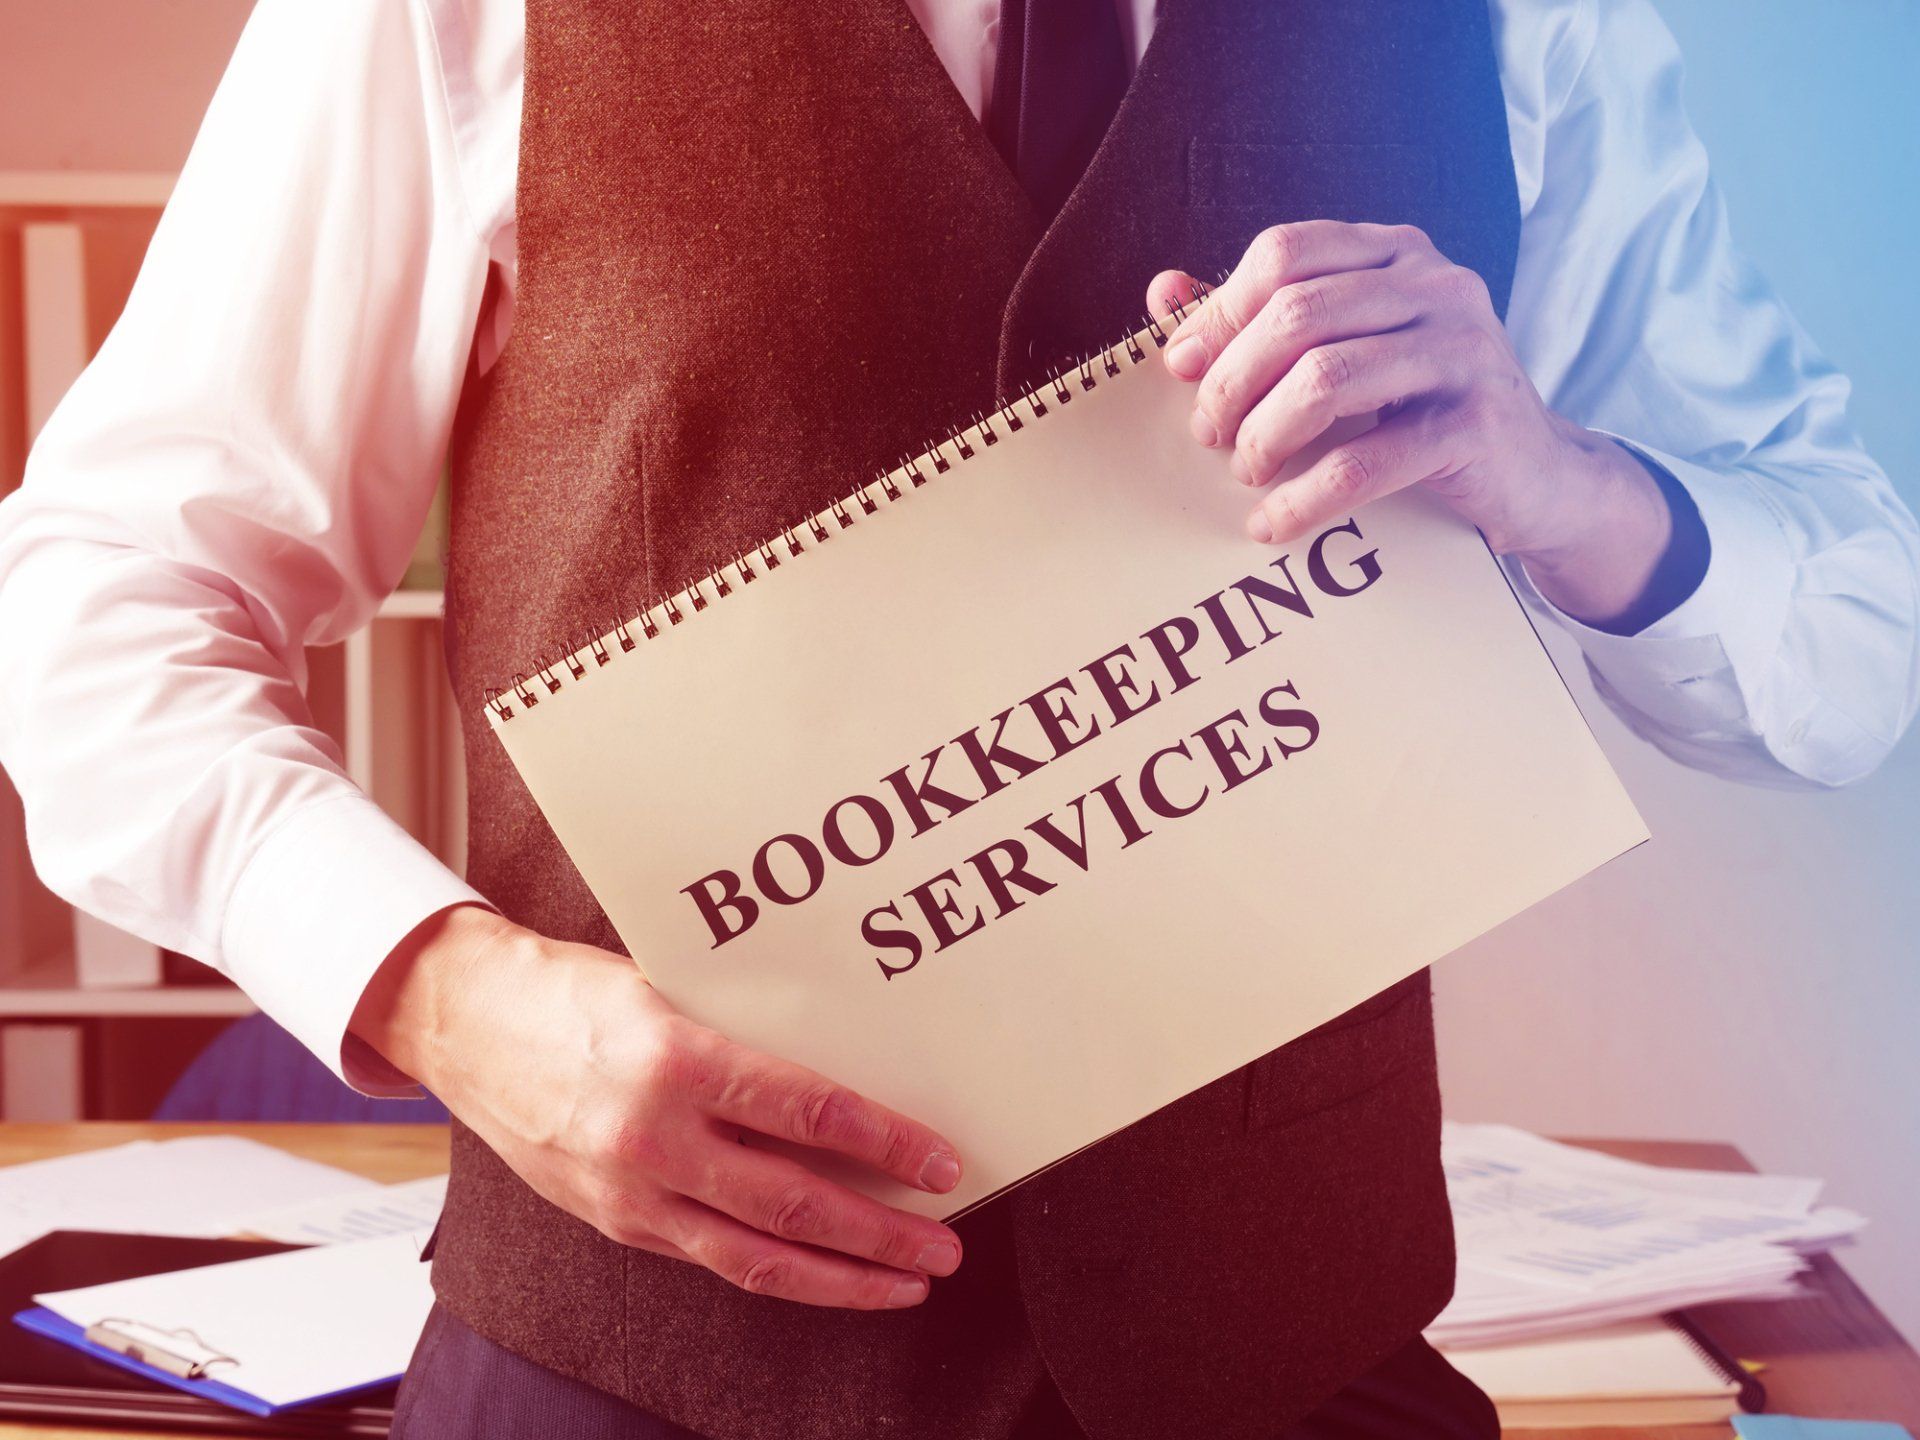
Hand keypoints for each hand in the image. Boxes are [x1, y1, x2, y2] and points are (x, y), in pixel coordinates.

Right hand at [351, 904, 963, 1308]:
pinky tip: (823, 1274)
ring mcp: (630, 1191)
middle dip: (882, 1232)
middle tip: (943, 1245)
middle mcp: (654, 1137)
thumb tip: (846, 1066)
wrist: (466, 1025)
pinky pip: (712, 1258)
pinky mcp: (615, 1221)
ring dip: (842, 1277)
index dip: (886, 1142)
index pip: (810, 1112)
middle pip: (795, 1202)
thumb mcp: (669, 988)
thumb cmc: (571, 990)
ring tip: (905, 1281)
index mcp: (676, 1061)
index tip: (941, 1161)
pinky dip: (777, 1271)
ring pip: (757, 1257)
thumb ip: (745, 1033)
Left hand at [1150, 221, 1696, 629]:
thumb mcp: (1346, 350)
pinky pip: (1365, 460)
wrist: (1533, 475)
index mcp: (1397, 255)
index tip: (1183, 370)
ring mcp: (1463, 352)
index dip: (1221, 311)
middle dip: (1233, 381)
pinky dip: (1305, 498)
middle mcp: (1437, 287)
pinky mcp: (1474, 426)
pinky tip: (1275, 521)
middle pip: (1297, 314)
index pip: (1285, 253)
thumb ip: (1259, 318)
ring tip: (1248, 473)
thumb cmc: (1419, 408)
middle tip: (1209, 435)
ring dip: (1265, 436)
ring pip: (1325, 380)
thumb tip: (1163, 291)